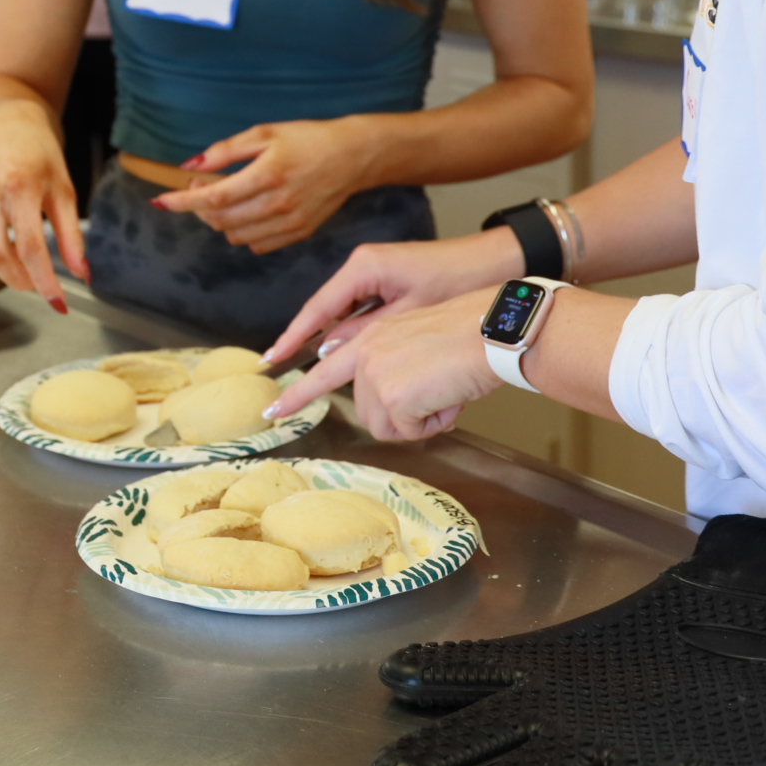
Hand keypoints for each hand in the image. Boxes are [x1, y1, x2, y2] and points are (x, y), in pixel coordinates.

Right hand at [0, 99, 84, 311]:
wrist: (6, 121)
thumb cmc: (39, 154)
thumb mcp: (64, 190)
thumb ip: (72, 235)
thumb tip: (82, 274)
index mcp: (20, 184)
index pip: (30, 247)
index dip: (43, 280)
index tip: (57, 302)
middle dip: (19, 279)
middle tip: (36, 283)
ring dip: (0, 265)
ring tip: (19, 255)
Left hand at [149, 118, 375, 252]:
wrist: (352, 156)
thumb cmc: (307, 139)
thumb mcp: (264, 133)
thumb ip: (225, 151)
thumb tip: (190, 166)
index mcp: (267, 175)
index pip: (213, 198)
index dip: (182, 202)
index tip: (161, 201)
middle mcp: (278, 204)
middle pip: (220, 221)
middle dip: (199, 208)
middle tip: (201, 186)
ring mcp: (289, 222)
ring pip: (236, 236)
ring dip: (220, 221)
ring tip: (226, 198)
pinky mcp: (299, 233)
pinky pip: (257, 245)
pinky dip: (243, 232)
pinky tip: (248, 211)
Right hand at [263, 228, 522, 367]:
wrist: (497, 264)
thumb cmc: (458, 282)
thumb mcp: (410, 314)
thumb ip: (366, 332)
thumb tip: (328, 351)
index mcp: (363, 268)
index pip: (318, 308)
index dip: (293, 336)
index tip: (271, 360)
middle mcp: (362, 268)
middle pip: (325, 312)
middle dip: (305, 343)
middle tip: (280, 372)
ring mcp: (375, 275)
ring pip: (343, 316)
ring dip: (335, 344)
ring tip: (312, 376)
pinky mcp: (390, 284)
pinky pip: (361, 314)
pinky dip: (355, 336)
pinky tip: (352, 360)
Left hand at [271, 288, 503, 439]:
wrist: (492, 332)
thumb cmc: (472, 339)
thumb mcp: (419, 347)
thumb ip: (394, 370)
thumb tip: (395, 406)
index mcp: (371, 338)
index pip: (324, 369)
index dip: (297, 394)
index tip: (272, 409)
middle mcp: (365, 352)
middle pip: (368, 412)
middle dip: (403, 416)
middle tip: (437, 394)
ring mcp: (374, 373)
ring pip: (387, 426)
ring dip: (420, 420)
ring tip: (444, 391)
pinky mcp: (391, 394)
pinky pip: (409, 432)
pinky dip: (433, 424)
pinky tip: (448, 397)